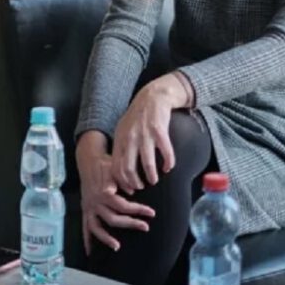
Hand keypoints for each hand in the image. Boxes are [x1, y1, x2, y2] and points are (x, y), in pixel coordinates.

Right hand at [76, 132, 154, 254]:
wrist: (89, 160)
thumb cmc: (105, 164)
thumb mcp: (115, 168)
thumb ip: (123, 180)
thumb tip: (133, 191)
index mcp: (104, 193)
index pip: (124, 206)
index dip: (139, 210)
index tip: (151, 213)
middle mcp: (95, 202)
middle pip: (113, 219)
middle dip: (130, 224)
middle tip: (145, 227)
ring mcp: (89, 207)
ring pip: (96, 227)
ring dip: (106, 238)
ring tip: (117, 247)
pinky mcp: (84, 210)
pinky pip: (85, 227)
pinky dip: (87, 240)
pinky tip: (90, 251)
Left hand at [110, 74, 189, 192]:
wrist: (152, 97)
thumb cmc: (137, 117)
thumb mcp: (123, 131)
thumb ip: (121, 148)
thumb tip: (119, 170)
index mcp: (120, 140)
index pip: (116, 167)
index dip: (122, 181)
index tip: (130, 188)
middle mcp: (130, 139)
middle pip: (128, 169)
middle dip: (135, 183)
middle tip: (141, 187)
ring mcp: (144, 135)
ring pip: (147, 164)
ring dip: (152, 176)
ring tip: (154, 180)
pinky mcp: (160, 131)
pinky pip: (166, 153)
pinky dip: (168, 163)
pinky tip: (168, 167)